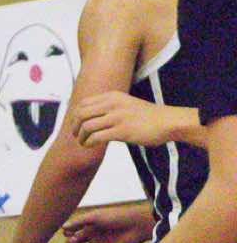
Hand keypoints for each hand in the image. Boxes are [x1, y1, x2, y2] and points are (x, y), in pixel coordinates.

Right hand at [63, 204, 155, 242]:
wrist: (136, 225)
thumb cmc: (115, 217)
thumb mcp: (95, 217)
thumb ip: (78, 221)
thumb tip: (62, 228)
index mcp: (87, 226)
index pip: (70, 232)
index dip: (67, 234)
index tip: (71, 231)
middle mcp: (91, 236)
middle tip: (77, 240)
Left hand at [74, 90, 189, 147]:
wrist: (169, 122)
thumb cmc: (148, 116)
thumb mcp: (126, 103)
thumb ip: (109, 106)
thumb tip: (90, 117)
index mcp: (112, 96)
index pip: (83, 103)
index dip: (75, 115)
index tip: (76, 125)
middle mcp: (113, 104)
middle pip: (81, 114)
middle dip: (74, 126)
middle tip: (76, 135)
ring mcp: (117, 117)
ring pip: (86, 126)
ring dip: (81, 137)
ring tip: (83, 142)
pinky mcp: (122, 131)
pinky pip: (96, 137)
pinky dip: (89, 143)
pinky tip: (90, 146)